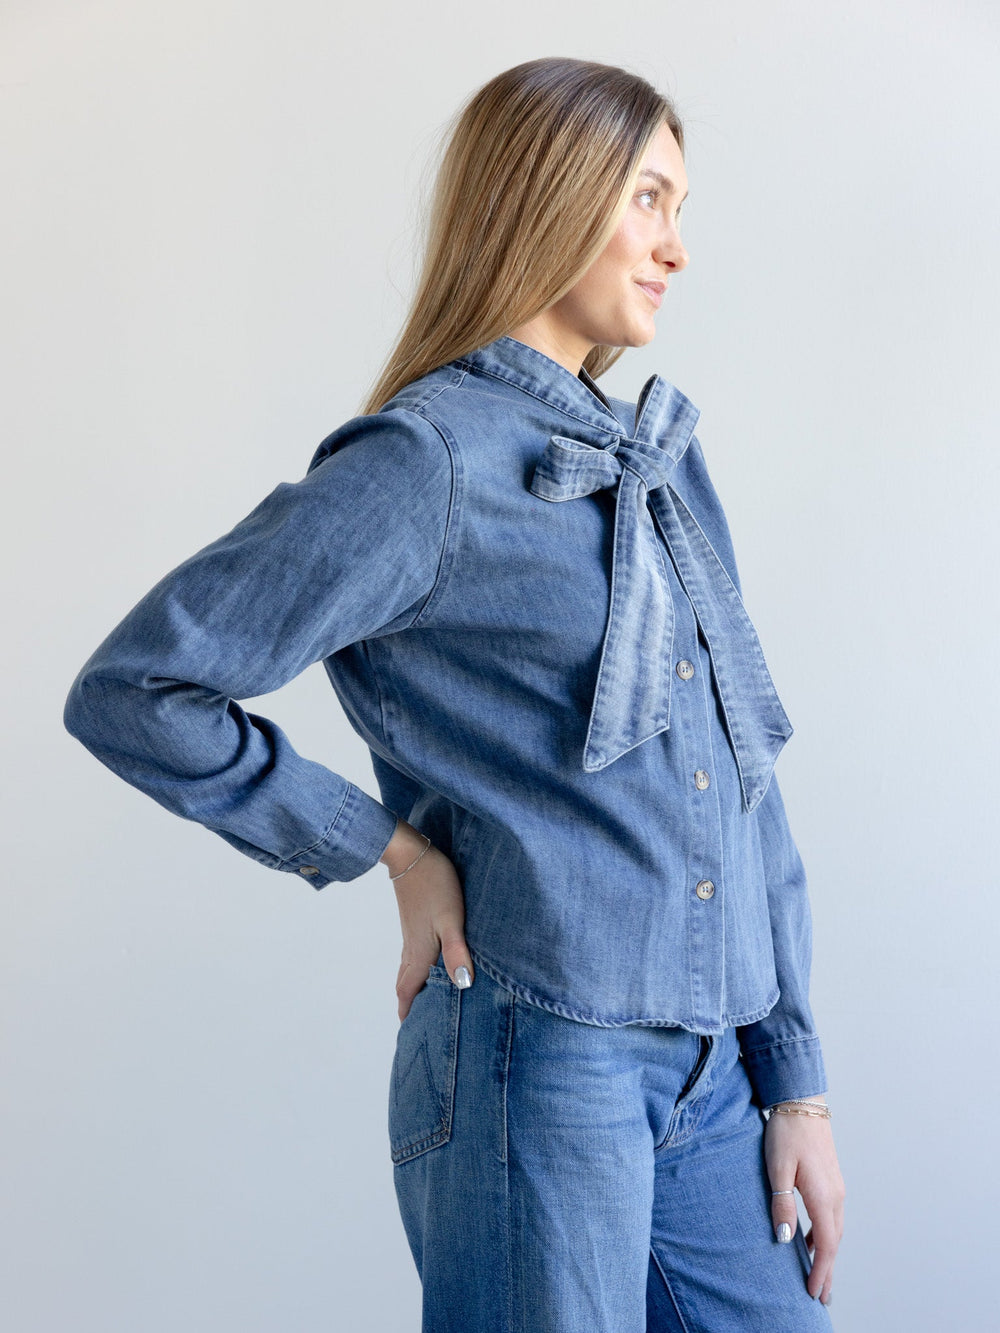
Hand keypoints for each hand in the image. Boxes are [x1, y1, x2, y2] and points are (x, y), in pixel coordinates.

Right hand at [380, 818, 474, 1020]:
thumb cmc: (434, 885)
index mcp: (419, 953)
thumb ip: (456, 952)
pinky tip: (426, 966)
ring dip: (411, 988)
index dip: (409, 1013)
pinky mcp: (415, 923)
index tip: (410, 1035)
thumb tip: (463, 986)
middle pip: (405, 984)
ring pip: (407, 970)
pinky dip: (415, 970)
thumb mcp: (451, 919)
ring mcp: (411, 935)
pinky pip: (411, 956)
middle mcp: (411, 948)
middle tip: (414, 1026)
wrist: (411, 854)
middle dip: (409, 1006)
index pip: (409, 991)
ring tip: (419, 1003)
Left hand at [764, 1096, 844, 1305]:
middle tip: (823, 1296)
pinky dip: (828, 1233)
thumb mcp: (777, 1169)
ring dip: (829, 1253)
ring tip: (820, 1273)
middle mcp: (836, 1195)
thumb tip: (786, 1240)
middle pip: (836, 1241)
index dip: (821, 1271)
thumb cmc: (786, 1133)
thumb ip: (782, 1204)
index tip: (815, 1293)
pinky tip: (815, 1238)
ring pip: (836, 1228)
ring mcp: (836, 1185)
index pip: (827, 1245)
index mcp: (824, 1196)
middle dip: (829, 1270)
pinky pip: (833, 1214)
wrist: (800, 1101)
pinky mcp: (831, 1178)